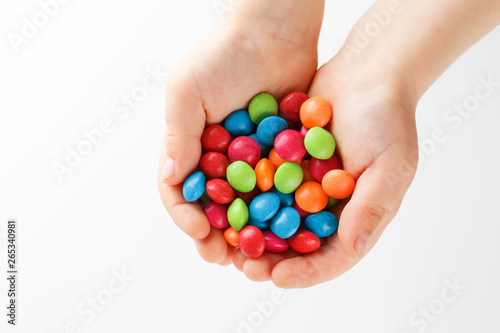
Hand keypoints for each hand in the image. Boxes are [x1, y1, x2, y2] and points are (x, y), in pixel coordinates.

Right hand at [158, 2, 322, 264]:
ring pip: (246, 206)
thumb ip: (179, 135)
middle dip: (215, 236)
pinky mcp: (279, 155)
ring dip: (247, 234)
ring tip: (253, 257)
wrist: (274, 29)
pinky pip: (277, 190)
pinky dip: (278, 211)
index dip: (185, 215)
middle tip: (223, 259)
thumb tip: (173, 178)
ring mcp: (250, 159)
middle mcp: (218, 157)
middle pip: (213, 207)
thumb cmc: (224, 54)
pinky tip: (284, 230)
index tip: (199, 231)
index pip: (180, 190)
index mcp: (190, 145)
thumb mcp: (188, 90)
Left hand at [233, 53, 418, 287]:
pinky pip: (263, 188)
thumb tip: (355, 248)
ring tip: (227, 247)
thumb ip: (371, 206)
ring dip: (252, 236)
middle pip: (298, 246)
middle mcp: (328, 207)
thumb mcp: (390, 164)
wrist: (366, 73)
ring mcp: (304, 187)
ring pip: (275, 221)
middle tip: (245, 269)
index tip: (278, 278)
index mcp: (356, 216)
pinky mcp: (285, 164)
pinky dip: (245, 199)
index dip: (306, 271)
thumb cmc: (386, 118)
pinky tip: (223, 206)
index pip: (333, 257)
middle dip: (271, 260)